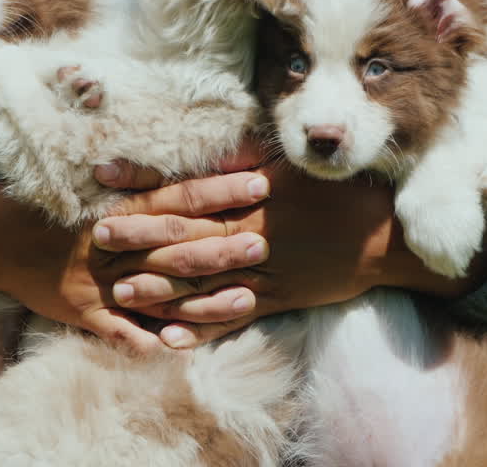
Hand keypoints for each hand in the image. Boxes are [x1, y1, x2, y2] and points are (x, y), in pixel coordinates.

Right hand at [0, 157, 271, 353]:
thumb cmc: (40, 196)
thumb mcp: (83, 173)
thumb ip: (131, 169)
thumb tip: (175, 146)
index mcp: (116, 203)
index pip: (178, 193)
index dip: (219, 189)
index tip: (259, 181)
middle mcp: (111, 241)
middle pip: (177, 241)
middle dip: (223, 241)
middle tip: (266, 239)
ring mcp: (97, 279)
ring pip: (159, 287)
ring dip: (204, 295)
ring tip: (247, 298)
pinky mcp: (80, 310)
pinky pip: (117, 330)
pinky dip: (146, 340)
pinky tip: (180, 350)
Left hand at [92, 141, 486, 348]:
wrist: (388, 239)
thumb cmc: (345, 191)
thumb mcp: (299, 165)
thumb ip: (253, 159)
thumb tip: (215, 148)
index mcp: (255, 196)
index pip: (188, 189)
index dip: (144, 183)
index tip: (104, 176)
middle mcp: (254, 234)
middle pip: (186, 237)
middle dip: (140, 237)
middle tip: (98, 237)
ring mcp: (264, 272)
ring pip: (202, 282)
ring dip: (159, 287)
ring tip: (120, 291)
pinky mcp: (277, 299)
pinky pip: (232, 316)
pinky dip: (201, 327)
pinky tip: (169, 338)